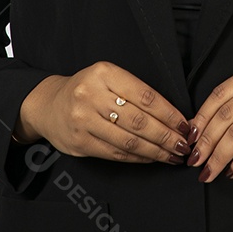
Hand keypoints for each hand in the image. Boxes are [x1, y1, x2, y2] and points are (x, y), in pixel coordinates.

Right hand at [13, 62, 191, 164]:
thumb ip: (135, 91)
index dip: (168, 113)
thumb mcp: (107, 77)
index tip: (184, 124)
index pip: (145, 96)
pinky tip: (151, 158)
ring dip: (156, 151)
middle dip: (166, 136)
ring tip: (173, 155)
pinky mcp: (80, 142)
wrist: (49, 105)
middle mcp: (91, 95)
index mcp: (104, 73)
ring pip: (128, 141)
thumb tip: (172, 114)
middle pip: (139, 121)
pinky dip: (138, 158)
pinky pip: (115, 153)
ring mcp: (83, 120)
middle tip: (184, 144)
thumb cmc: (87, 89)